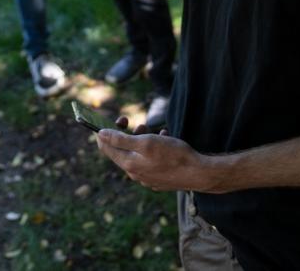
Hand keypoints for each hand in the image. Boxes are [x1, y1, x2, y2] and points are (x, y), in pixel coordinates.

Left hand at [96, 127, 218, 192]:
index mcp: (129, 164)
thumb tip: (100, 134)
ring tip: (154, 130)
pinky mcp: (158, 178)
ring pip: (138, 154)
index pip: (106, 148)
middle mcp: (135, 173)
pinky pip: (150, 160)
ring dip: (143, 139)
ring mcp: (147, 177)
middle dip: (128, 134)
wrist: (198, 173)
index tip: (115, 120)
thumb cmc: (173, 156)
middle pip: (123, 151)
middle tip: (139, 123)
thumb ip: (121, 139)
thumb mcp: (146, 142)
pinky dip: (154, 148)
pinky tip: (165, 138)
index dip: (106, 132)